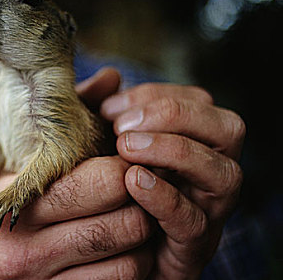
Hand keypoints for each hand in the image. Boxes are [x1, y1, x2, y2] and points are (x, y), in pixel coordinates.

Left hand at [101, 82, 244, 278]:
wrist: (106, 251)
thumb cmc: (106, 187)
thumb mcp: (98, 142)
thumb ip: (99, 109)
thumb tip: (108, 76)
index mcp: (195, 140)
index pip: (197, 100)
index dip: (153, 96)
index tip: (109, 108)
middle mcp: (211, 170)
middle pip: (228, 128)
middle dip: (175, 115)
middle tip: (123, 126)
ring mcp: (207, 208)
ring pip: (223, 172)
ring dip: (174, 151)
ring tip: (126, 148)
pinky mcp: (191, 246)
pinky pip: (193, 221)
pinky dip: (165, 197)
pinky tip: (133, 181)